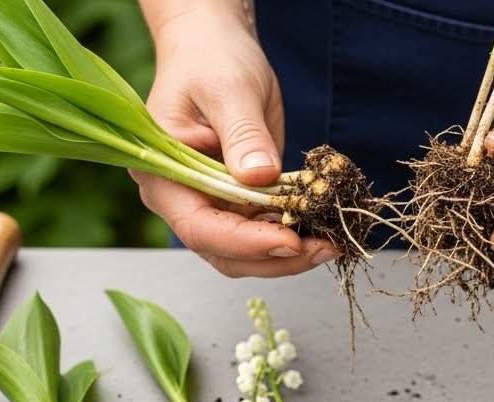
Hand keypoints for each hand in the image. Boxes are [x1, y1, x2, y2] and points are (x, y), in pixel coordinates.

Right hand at [134, 2, 336, 275]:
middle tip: (322, 248)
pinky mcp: (235, 203)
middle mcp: (180, 199)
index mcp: (164, 174)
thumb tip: (260, 177)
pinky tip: (321, 230)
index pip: (199, 227)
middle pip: (223, 251)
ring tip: (329, 242)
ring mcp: (208, 204)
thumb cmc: (212, 61)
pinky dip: (292, 236)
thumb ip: (244, 136)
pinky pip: (261, 232)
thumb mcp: (230, 91)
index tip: (289, 241)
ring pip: (245, 253)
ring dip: (288, 256)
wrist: (217, 51)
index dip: (245, 242)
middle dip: (274, 258)